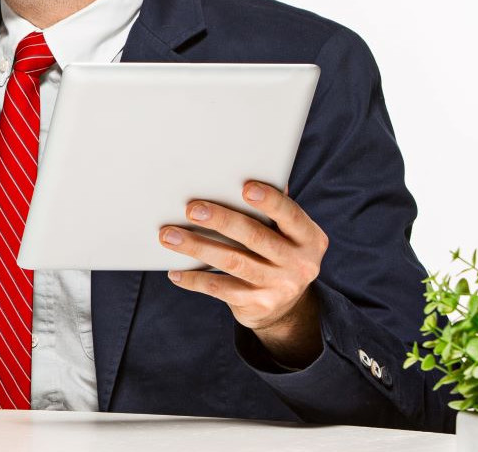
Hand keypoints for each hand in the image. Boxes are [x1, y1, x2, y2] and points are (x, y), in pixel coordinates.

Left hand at [160, 181, 328, 365]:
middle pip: (255, 237)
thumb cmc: (277, 253)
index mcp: (309, 238)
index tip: (245, 188)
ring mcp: (280, 286)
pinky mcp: (258, 304)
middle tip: (191, 209)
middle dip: (220, 220)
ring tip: (168, 236)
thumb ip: (273, 208)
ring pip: (232, 262)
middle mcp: (300, 263)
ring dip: (197, 247)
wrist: (285, 308)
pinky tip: (175, 271)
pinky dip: (194, 279)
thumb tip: (249, 169)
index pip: (290, 215)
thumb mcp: (286, 234)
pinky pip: (220, 289)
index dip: (269, 201)